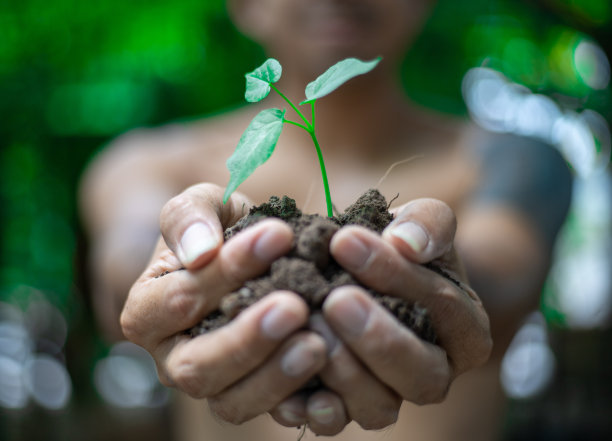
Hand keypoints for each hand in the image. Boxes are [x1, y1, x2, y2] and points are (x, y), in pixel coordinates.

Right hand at [120, 183, 327, 422]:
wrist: (247, 254)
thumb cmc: (220, 228)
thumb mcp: (201, 206)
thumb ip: (189, 217)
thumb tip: (200, 252)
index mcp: (148, 312)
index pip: (179, 299)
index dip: (225, 272)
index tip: (278, 236)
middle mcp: (173, 359)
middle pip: (198, 367)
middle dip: (247, 339)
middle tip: (294, 307)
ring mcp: (214, 385)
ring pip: (232, 402)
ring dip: (275, 376)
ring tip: (317, 344)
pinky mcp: (253, 398)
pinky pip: (271, 414)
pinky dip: (300, 402)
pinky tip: (330, 379)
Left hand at [270, 198, 491, 433]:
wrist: (366, 272)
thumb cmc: (399, 246)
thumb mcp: (421, 223)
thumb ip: (427, 223)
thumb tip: (407, 242)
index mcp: (464, 330)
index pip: (444, 307)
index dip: (398, 276)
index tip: (345, 240)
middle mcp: (434, 372)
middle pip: (421, 374)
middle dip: (377, 337)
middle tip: (335, 300)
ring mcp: (392, 395)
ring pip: (380, 407)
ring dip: (344, 372)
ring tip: (309, 327)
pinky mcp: (349, 408)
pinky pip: (334, 422)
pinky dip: (312, 408)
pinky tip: (289, 385)